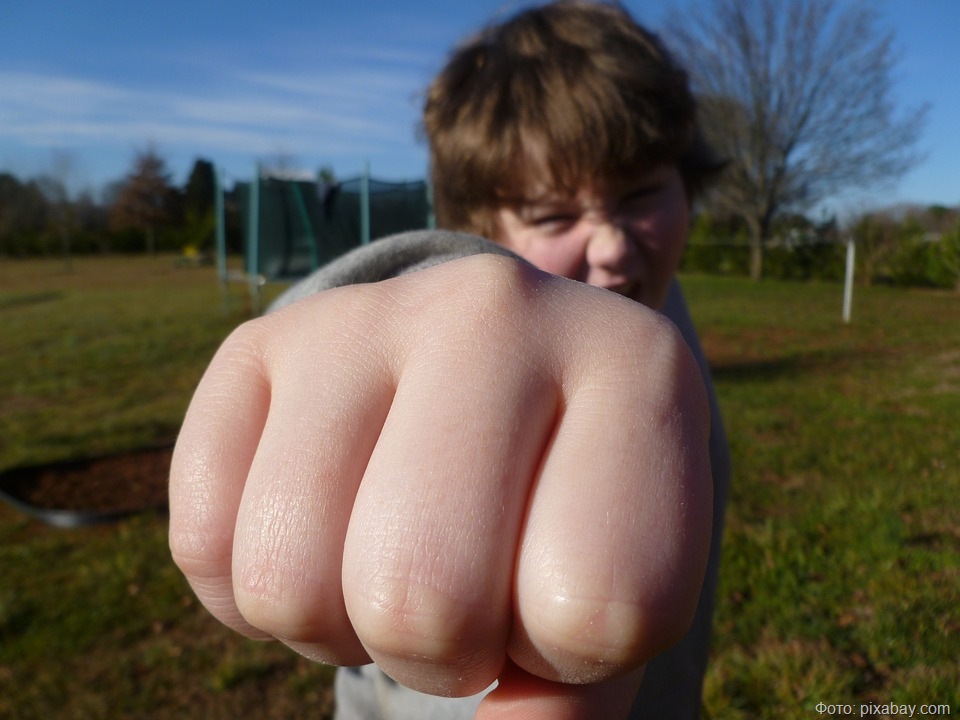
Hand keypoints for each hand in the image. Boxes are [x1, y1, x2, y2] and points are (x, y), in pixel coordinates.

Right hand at [169, 254, 711, 718]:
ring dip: (340, 626)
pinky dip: (250, 593)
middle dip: (440, 651)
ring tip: (392, 562)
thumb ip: (579, 686)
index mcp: (634, 368)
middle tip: (466, 597)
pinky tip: (322, 534)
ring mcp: (368, 314)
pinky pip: (203, 541)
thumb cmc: (569, 498)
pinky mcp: (263, 341)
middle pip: (422, 595)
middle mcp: (497, 311)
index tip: (561, 594)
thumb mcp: (622, 586)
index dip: (569, 652)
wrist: (503, 373)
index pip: (596, 605)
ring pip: (288, 578)